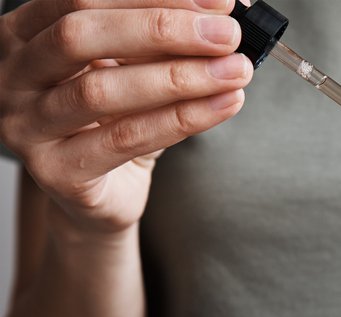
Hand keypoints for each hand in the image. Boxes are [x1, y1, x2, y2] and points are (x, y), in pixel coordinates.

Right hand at [0, 0, 251, 234]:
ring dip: (180, 77)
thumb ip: (162, 40)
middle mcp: (15, 74)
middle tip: (227, 35)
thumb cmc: (118, 121)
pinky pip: (124, 139)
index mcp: (26, 32)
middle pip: (81, 35)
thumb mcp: (136, 69)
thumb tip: (221, 14)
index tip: (219, 3)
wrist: (105, 192)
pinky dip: (182, 120)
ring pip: (102, 91)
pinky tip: (224, 104)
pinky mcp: (56, 171)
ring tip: (236, 71)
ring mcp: (27, 125)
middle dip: (163, 29)